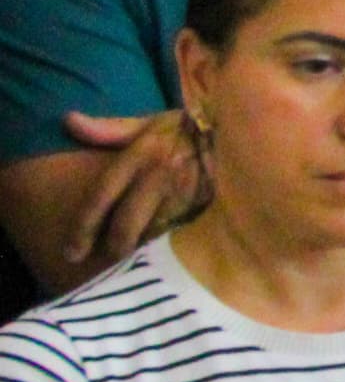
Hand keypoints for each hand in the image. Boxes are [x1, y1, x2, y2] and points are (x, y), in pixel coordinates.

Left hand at [59, 109, 204, 271]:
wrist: (239, 129)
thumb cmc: (187, 129)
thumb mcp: (149, 124)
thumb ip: (109, 128)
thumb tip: (68, 120)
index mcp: (140, 155)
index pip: (103, 197)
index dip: (84, 228)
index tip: (72, 252)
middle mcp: (159, 176)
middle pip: (127, 223)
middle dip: (114, 246)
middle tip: (107, 257)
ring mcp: (186, 193)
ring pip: (153, 232)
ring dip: (141, 248)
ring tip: (133, 260)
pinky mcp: (207, 204)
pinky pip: (180, 233)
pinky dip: (168, 243)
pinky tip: (163, 251)